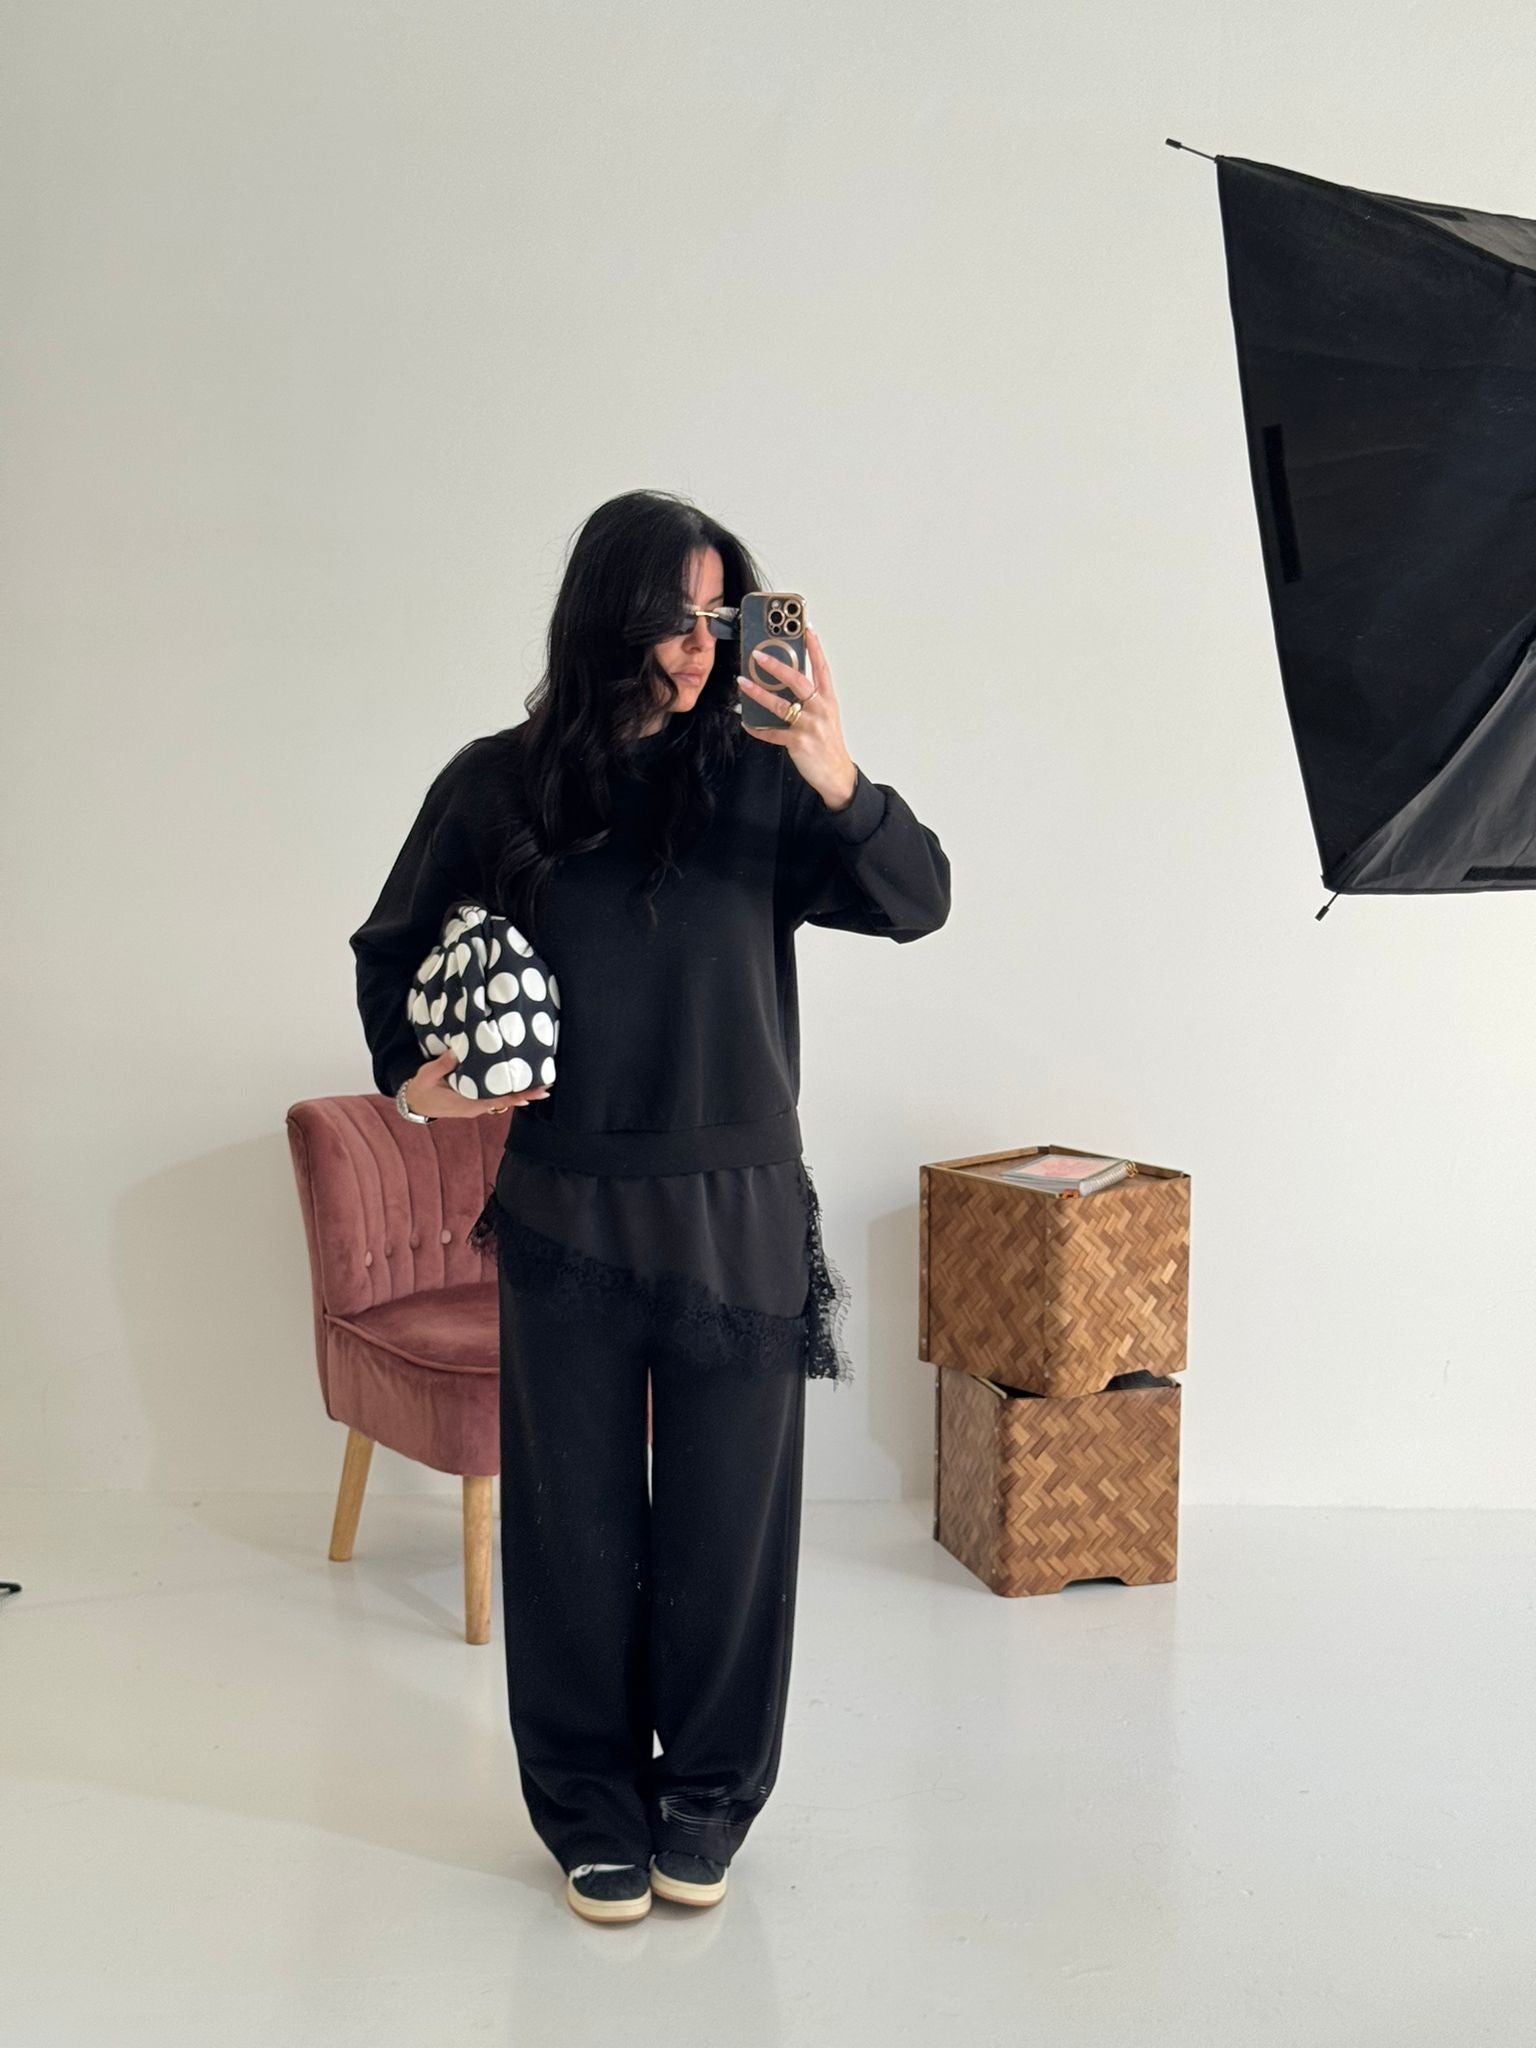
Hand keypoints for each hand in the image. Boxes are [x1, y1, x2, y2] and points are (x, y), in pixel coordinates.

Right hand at [403, 1046, 550, 1118]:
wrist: (414, 1103)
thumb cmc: (422, 1089)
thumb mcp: (428, 1075)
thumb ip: (443, 1064)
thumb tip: (457, 1051)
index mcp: (468, 1102)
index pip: (497, 1099)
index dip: (517, 1096)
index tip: (534, 1093)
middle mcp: (476, 1107)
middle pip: (505, 1101)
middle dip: (524, 1094)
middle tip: (545, 1087)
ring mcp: (476, 1106)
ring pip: (501, 1100)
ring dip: (518, 1093)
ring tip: (537, 1085)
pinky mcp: (473, 1102)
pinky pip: (494, 1098)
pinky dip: (507, 1093)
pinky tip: (516, 1085)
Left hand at [737, 623, 857, 808]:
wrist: (837, 774)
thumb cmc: (829, 743)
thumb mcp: (826, 716)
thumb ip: (811, 699)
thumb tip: (787, 683)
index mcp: (827, 700)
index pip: (822, 668)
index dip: (815, 648)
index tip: (806, 629)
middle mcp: (819, 709)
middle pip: (798, 681)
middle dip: (776, 666)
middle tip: (759, 655)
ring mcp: (809, 726)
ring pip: (780, 704)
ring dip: (758, 693)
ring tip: (743, 682)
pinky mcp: (798, 742)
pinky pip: (772, 733)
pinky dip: (758, 728)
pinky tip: (747, 723)